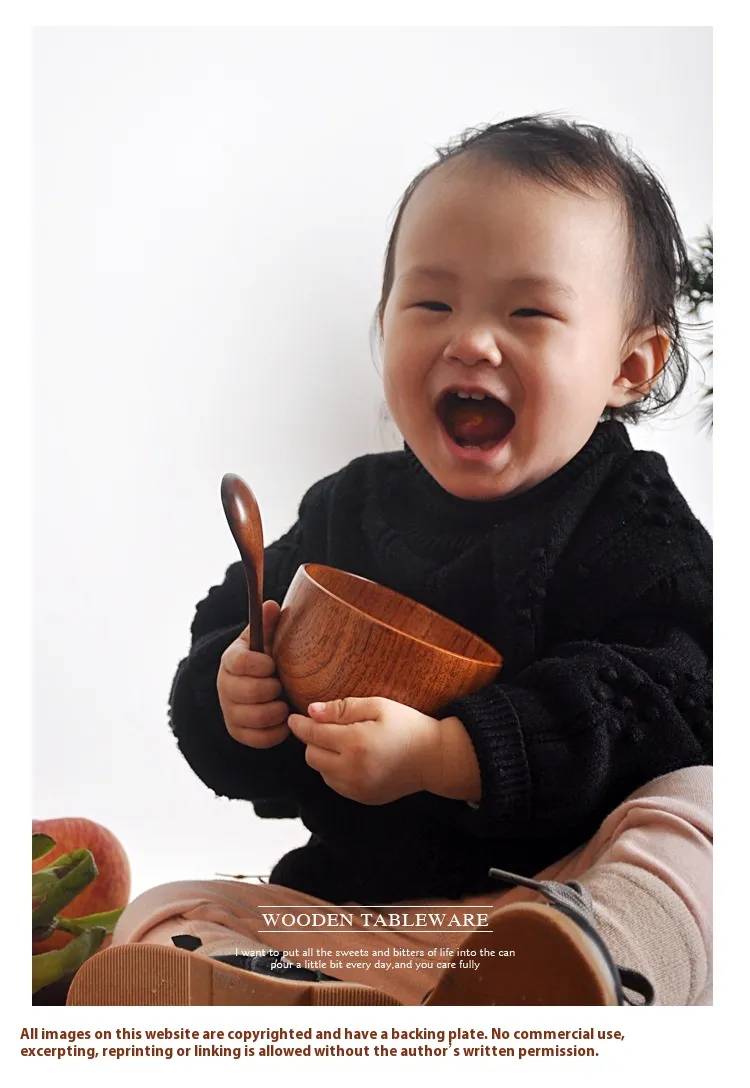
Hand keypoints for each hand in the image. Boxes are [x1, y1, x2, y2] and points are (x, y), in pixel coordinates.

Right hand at [217, 600, 289, 747]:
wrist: (253, 686)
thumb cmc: (263, 660)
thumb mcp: (264, 640)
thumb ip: (268, 625)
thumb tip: (271, 606)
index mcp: (231, 660)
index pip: (240, 662)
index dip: (261, 664)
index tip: (273, 663)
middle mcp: (225, 687)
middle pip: (249, 692)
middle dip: (271, 688)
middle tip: (282, 684)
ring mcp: (230, 712)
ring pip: (255, 717)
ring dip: (277, 711)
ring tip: (285, 702)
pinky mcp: (238, 733)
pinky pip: (259, 738)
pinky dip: (277, 731)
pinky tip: (283, 720)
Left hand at [287, 697, 480, 805]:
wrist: (434, 758)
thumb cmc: (408, 726)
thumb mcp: (378, 706)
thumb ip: (343, 708)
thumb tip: (311, 711)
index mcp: (355, 743)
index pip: (313, 734)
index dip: (300, 725)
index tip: (293, 717)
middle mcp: (352, 770)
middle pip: (311, 756)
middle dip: (311, 740)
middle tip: (322, 726)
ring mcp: (357, 788)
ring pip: (321, 772)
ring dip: (322, 756)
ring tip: (339, 742)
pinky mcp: (362, 798)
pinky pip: (335, 784)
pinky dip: (334, 771)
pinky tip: (349, 758)